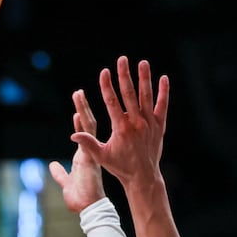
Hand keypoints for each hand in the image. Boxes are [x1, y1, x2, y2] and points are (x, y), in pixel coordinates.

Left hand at [48, 90, 105, 213]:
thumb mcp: (66, 182)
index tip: (77, 109)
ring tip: (78, 94)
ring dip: (82, 109)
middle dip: (82, 108)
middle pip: (87, 125)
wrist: (90, 208)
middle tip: (79, 93)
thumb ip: (60, 174)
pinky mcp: (90, 157)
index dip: (80, 121)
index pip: (83, 134)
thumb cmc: (80, 198)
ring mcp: (91, 152)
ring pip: (88, 126)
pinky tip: (77, 113)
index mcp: (84, 157)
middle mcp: (89, 152)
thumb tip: (52, 166)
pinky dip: (82, 126)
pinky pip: (86, 138)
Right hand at [70, 57, 169, 186]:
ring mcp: (150, 123)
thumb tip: (73, 135)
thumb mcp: (102, 156)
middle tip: (122, 60)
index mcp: (121, 128)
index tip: (104, 72)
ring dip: (144, 78)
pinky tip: (163, 78)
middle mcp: (136, 123)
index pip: (112, 102)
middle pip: (129, 94)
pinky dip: (163, 92)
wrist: (143, 176)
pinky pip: (163, 105)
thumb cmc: (120, 166)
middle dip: (124, 75)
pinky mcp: (160, 125)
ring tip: (142, 62)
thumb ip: (88, 143)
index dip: (107, 86)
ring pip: (147, 96)